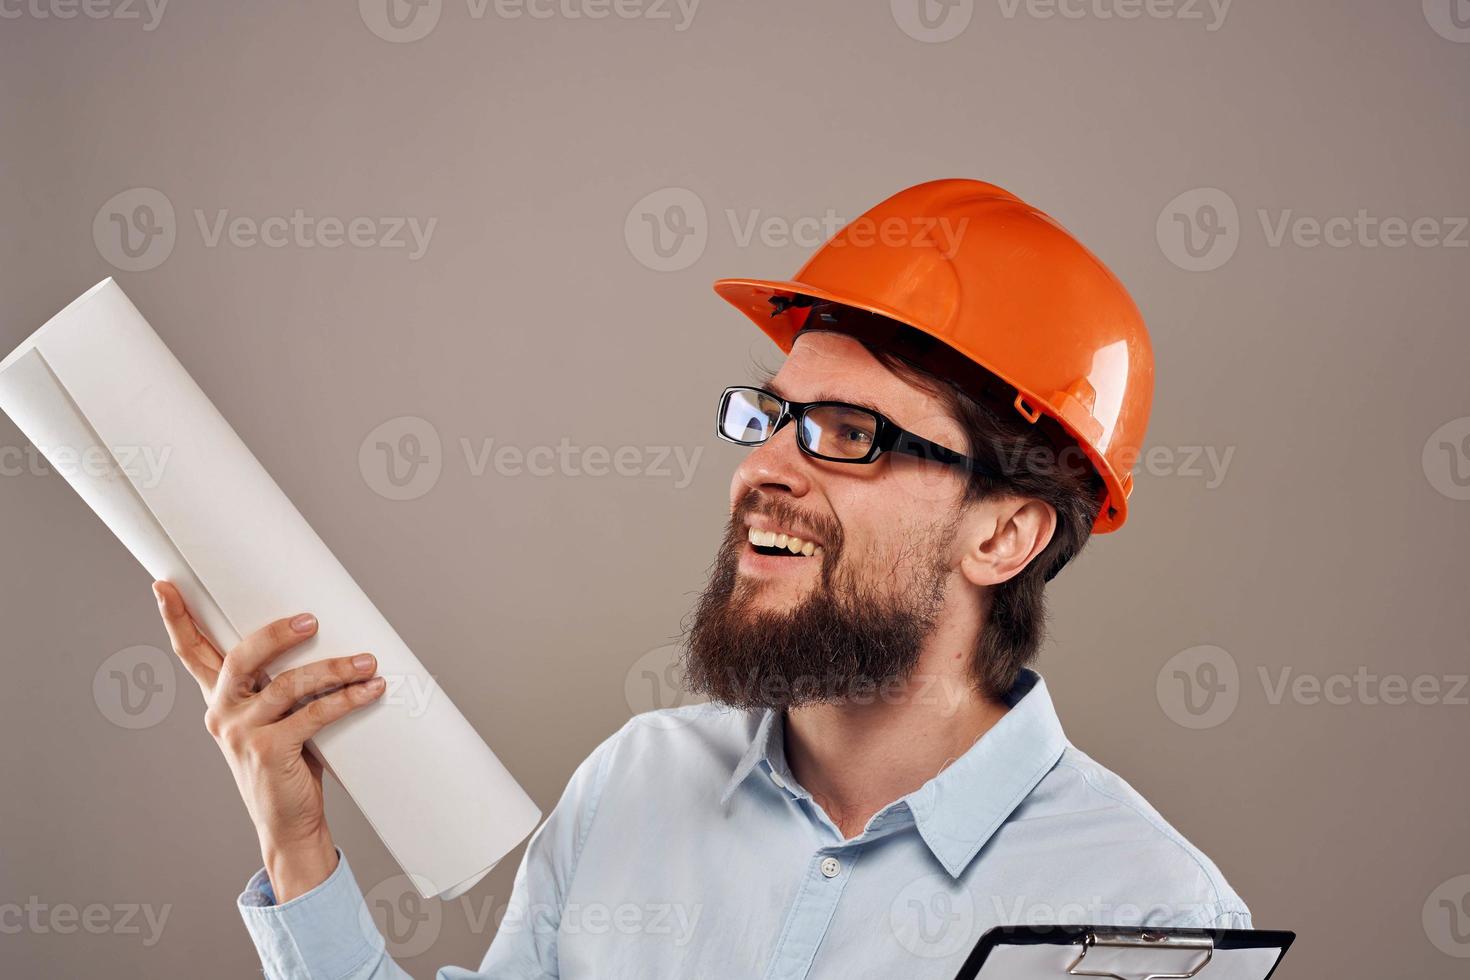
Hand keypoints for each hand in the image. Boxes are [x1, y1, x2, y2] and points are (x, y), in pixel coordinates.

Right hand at [152, 580, 385, 900]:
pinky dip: (346, 699)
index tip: (164, 586)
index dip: (177, 619)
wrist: (289, 825)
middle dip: (274, 634)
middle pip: (239, 658)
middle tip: (310, 620)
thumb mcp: (275, 720)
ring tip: (365, 662)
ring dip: (333, 669)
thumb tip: (321, 639)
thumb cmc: (288, 765)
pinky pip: (313, 715)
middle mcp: (222, 713)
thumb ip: (281, 686)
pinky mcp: (268, 751)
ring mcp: (241, 733)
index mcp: (220, 701)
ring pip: (286, 685)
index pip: (191, 654)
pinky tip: (369, 690)